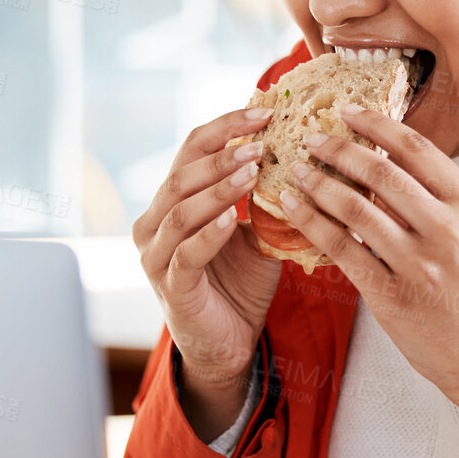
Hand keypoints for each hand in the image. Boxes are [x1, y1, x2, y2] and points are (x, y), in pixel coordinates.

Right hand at [133, 107, 283, 437]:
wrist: (228, 345)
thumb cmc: (240, 284)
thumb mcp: (255, 231)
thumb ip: (262, 196)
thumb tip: (304, 151)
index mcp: (172, 201)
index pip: (192, 149)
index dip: (226, 127)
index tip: (264, 112)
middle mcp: (154, 222)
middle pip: (182, 173)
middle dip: (224, 154)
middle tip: (262, 142)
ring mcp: (156, 255)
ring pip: (180, 209)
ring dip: (218, 187)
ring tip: (253, 171)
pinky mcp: (170, 286)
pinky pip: (185, 253)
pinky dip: (208, 232)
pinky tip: (231, 218)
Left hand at [272, 105, 458, 440]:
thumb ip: (440, 203)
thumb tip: (386, 167)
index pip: (418, 149)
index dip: (377, 124)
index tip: (348, 112)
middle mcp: (446, 230)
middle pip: (381, 172)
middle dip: (339, 149)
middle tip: (311, 137)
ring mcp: (418, 265)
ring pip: (355, 209)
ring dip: (318, 183)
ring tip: (297, 171)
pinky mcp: (392, 297)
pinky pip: (342, 250)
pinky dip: (312, 223)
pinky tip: (294, 209)